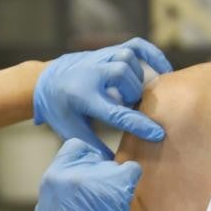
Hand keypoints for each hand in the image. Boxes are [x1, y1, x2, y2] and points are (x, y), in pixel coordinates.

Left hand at [33, 37, 173, 157]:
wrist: (46, 81)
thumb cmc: (62, 110)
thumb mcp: (71, 130)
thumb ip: (93, 146)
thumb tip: (115, 166)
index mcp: (82, 96)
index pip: (115, 112)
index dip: (138, 124)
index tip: (158, 134)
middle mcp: (92, 73)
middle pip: (123, 75)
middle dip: (132, 93)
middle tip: (129, 105)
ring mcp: (101, 58)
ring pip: (128, 59)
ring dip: (136, 77)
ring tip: (130, 93)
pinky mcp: (109, 50)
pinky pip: (136, 45)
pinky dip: (153, 55)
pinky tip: (164, 70)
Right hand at [34, 138, 142, 210]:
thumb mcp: (47, 205)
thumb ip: (60, 183)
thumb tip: (76, 172)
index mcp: (52, 175)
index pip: (75, 147)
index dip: (85, 158)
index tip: (89, 173)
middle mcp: (72, 172)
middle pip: (96, 156)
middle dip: (100, 173)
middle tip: (100, 196)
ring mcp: (95, 178)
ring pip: (113, 166)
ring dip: (113, 182)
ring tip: (108, 205)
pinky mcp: (115, 187)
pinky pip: (131, 169)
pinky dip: (130, 180)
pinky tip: (123, 196)